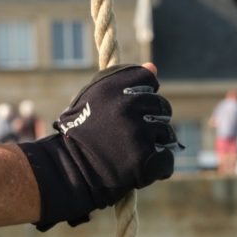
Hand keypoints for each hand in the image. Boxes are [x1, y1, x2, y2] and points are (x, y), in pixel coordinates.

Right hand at [18, 64, 179, 229]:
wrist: (69, 169)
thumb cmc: (83, 131)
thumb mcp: (96, 98)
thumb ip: (124, 82)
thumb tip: (153, 67)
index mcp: (113, 85)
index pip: (148, 80)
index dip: (142, 94)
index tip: (128, 108)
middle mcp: (126, 105)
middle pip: (161, 106)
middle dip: (150, 120)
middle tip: (127, 135)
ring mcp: (137, 132)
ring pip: (166, 133)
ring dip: (154, 143)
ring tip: (130, 151)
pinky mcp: (145, 159)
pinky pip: (166, 159)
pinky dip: (158, 166)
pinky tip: (139, 167)